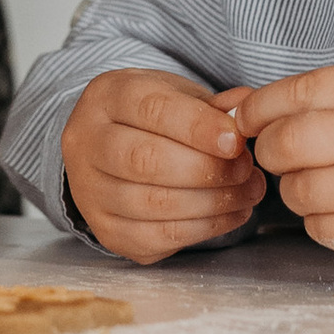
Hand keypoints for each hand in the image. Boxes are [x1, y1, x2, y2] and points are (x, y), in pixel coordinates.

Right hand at [60, 65, 262, 263]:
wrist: (111, 150)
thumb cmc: (152, 119)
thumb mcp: (179, 95)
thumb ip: (213, 105)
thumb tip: (246, 110)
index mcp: (106, 97)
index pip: (151, 110)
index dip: (198, 128)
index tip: (236, 141)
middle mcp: (86, 143)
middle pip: (145, 160)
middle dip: (206, 168)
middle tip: (245, 169)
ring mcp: (90, 192)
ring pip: (153, 204)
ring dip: (212, 202)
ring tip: (247, 192)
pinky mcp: (107, 231)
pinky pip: (158, 237)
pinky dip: (204, 228)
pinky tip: (231, 213)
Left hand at [233, 64, 333, 264]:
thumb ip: (326, 97)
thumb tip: (246, 111)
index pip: (297, 94)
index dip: (259, 108)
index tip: (245, 119)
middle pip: (287, 144)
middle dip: (271, 152)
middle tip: (283, 155)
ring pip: (298, 191)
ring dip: (298, 189)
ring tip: (328, 181)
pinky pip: (321, 228)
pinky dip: (323, 219)